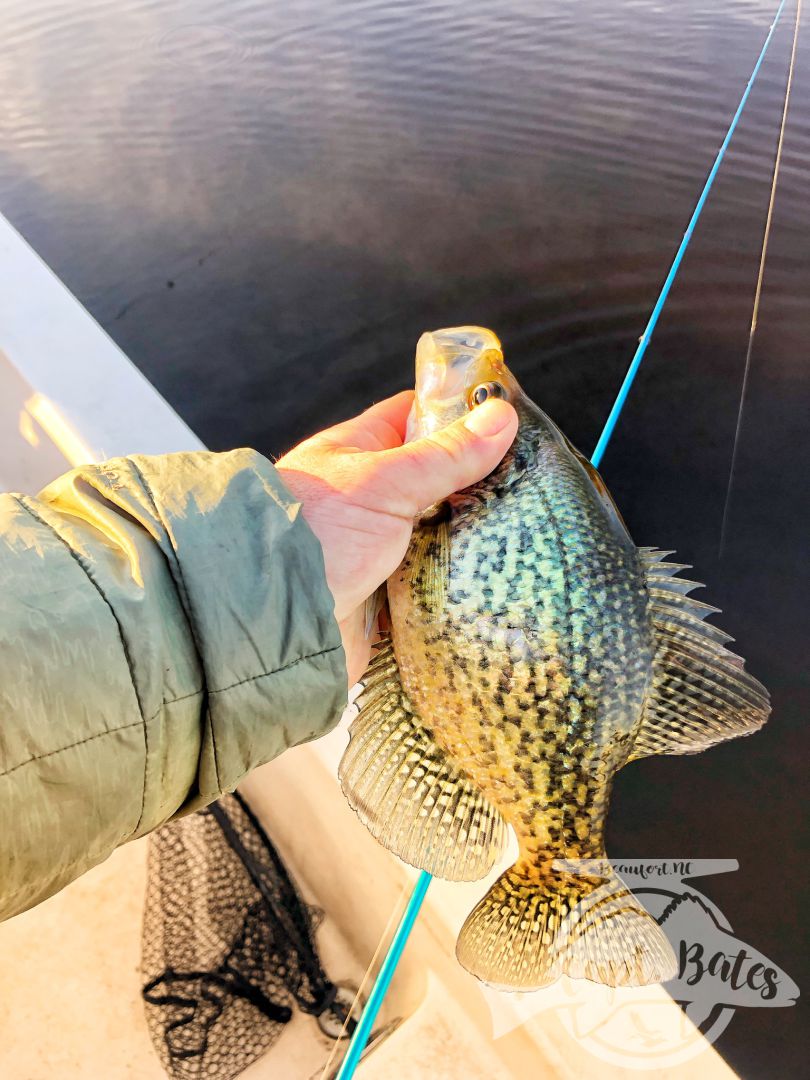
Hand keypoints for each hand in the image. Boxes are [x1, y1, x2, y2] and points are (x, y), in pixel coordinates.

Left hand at [276, 390, 517, 685]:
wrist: (271, 620)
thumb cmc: (314, 534)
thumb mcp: (385, 482)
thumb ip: (445, 455)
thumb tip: (500, 417)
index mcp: (359, 453)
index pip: (414, 415)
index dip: (459, 412)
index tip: (508, 418)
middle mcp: (367, 498)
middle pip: (435, 481)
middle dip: (476, 486)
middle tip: (531, 486)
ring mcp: (378, 548)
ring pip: (439, 536)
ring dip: (470, 540)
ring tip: (524, 534)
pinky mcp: (386, 596)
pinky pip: (433, 585)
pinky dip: (456, 585)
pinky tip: (493, 581)